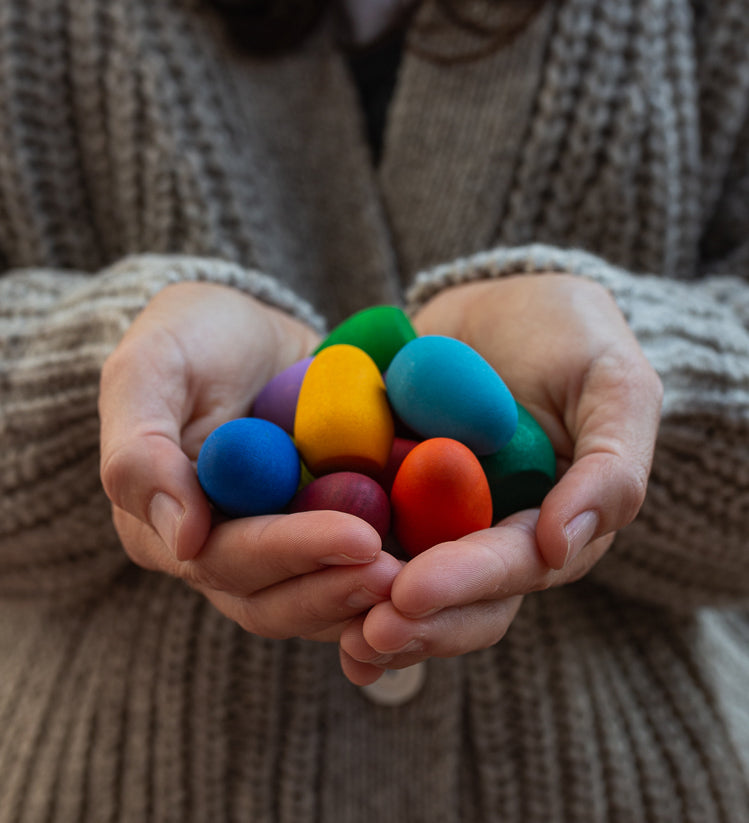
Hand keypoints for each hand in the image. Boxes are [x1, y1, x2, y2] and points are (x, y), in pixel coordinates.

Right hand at [99, 282, 400, 640]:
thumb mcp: (150, 369)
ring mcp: (274, 546)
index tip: (359, 537)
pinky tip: (438, 561)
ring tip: (429, 577)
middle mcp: (219, 551)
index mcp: (167, 526)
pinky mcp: (319, 533)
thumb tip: (183, 540)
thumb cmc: (192, 338)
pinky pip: (352, 567)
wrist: (249, 332)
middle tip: (404, 573)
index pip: (228, 559)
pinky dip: (391, 569)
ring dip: (369, 597)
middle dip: (338, 589)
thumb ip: (142, 450)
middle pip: (275, 599)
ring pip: (317, 599)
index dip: (293, 553)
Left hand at [339, 273, 662, 682]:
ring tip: (333, 634)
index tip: (411, 592)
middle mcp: (488, 535)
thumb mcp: (613, 385)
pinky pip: (357, 530)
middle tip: (364, 633)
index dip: (466, 585)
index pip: (513, 567)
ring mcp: (434, 518)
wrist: (501, 302)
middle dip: (414, 621)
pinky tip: (295, 586)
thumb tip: (561, 548)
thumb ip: (610, 465)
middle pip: (457, 598)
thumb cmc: (571, 337)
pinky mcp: (386, 491)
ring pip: (404, 582)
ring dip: (368, 612)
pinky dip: (330, 562)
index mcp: (548, 524)